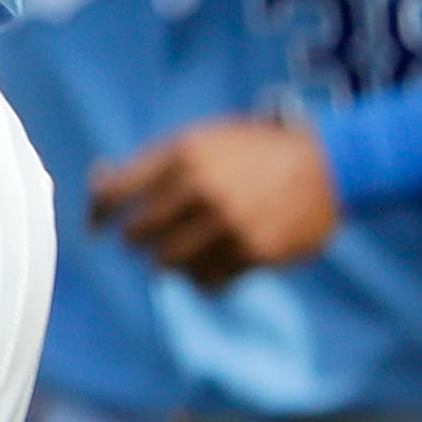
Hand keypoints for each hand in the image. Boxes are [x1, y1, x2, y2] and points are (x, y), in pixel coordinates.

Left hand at [91, 115, 340, 290]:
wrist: (326, 165)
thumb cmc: (252, 152)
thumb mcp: (199, 140)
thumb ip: (153, 164)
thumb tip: (100, 183)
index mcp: (181, 155)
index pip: (116, 192)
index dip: (98, 213)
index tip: (95, 228)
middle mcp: (201, 189)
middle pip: (138, 233)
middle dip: (136, 239)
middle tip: (143, 240)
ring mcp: (229, 223)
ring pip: (169, 264)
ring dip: (168, 263)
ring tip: (177, 255)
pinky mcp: (256, 253)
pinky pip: (209, 281)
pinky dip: (203, 278)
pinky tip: (208, 267)